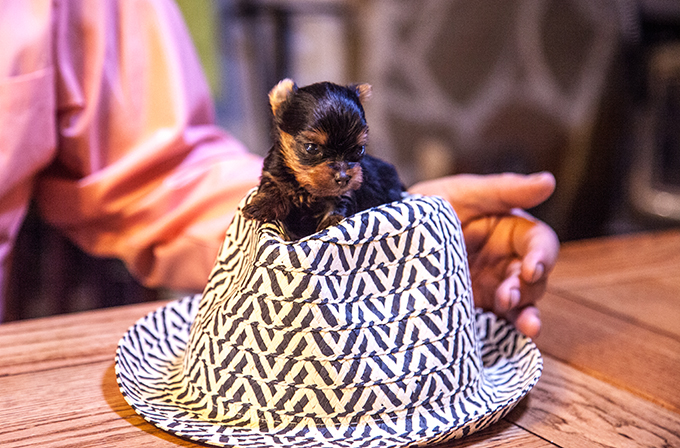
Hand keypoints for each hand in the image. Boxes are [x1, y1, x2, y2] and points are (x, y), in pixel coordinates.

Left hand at [409, 172, 559, 337]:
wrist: (390, 233)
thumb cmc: (431, 205)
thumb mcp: (465, 194)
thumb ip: (505, 189)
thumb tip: (549, 181)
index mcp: (511, 231)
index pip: (539, 244)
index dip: (542, 256)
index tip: (531, 267)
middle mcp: (506, 261)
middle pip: (534, 279)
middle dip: (528, 289)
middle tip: (510, 295)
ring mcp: (492, 287)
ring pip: (522, 304)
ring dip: (526, 314)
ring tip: (526, 324)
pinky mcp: (474, 307)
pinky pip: (497, 322)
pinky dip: (509, 331)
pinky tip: (516, 336)